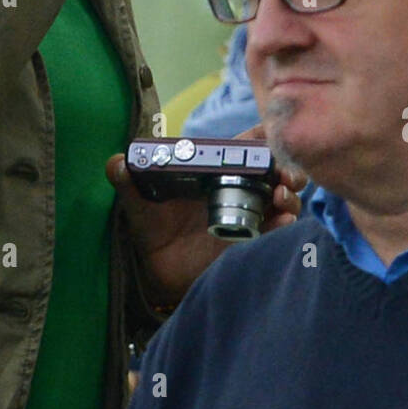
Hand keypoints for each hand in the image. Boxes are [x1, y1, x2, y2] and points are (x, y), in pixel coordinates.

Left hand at [105, 125, 307, 308]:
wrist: (155, 272)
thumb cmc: (151, 227)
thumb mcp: (138, 202)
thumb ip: (128, 180)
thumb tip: (117, 162)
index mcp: (216, 169)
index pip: (247, 145)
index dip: (265, 137)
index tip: (271, 135)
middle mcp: (238, 187)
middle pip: (274, 169)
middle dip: (286, 167)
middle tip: (283, 176)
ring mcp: (249, 214)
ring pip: (282, 197)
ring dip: (290, 194)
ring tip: (281, 199)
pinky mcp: (252, 242)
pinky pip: (277, 230)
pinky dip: (285, 224)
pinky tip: (282, 222)